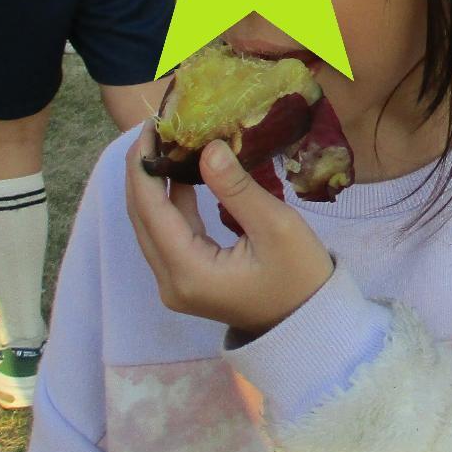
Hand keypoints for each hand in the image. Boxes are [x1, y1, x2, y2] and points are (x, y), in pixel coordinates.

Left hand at [124, 128, 334, 336]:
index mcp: (189, 271)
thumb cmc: (300, 276)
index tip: (149, 127)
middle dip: (143, 173)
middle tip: (154, 129)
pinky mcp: (188, 280)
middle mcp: (171, 282)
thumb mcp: (276, 226)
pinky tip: (181, 176)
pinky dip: (170, 205)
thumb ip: (237, 188)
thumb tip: (207, 148)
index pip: (151, 211)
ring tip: (166, 144)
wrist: (310, 323)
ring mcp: (176, 284)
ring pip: (151, 227)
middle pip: (141, 219)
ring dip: (154, 187)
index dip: (144, 167)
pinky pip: (168, 236)